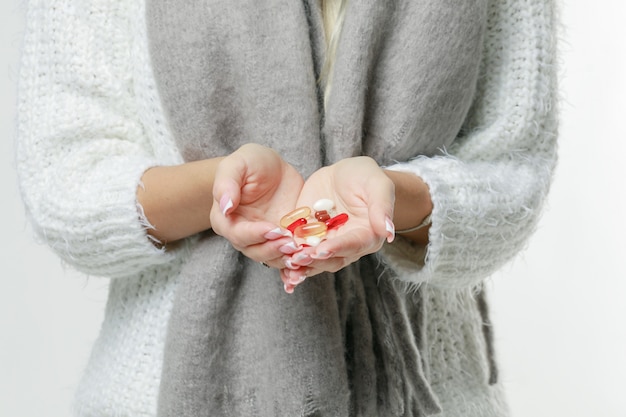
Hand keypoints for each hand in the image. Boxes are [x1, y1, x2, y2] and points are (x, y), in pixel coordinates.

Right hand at [210, 144, 303, 266]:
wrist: (274, 169)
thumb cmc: (251, 162)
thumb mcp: (238, 163)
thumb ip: (227, 182)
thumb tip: (225, 206)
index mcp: (226, 219)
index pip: (237, 234)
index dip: (255, 234)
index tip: (273, 229)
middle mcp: (243, 235)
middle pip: (255, 251)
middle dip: (274, 249)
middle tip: (291, 243)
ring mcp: (264, 241)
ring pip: (272, 258)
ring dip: (286, 259)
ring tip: (302, 252)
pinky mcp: (283, 242)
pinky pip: (287, 258)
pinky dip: (296, 265)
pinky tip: (307, 264)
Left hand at [280, 157, 395, 289]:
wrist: (344, 174)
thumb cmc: (365, 177)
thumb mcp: (376, 184)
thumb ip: (382, 207)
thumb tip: (389, 232)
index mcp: (367, 235)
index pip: (352, 244)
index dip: (337, 248)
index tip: (322, 250)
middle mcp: (345, 245)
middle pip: (330, 258)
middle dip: (313, 259)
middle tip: (297, 258)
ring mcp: (325, 243)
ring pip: (312, 259)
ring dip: (299, 264)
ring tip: (285, 263)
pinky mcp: (307, 237)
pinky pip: (297, 251)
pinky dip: (286, 258)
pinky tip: (274, 259)